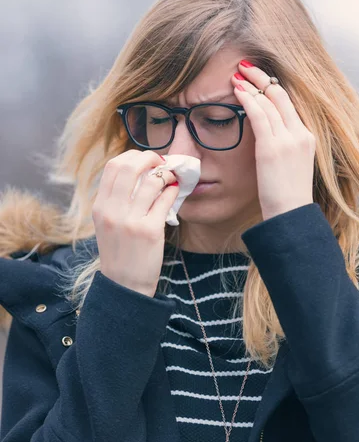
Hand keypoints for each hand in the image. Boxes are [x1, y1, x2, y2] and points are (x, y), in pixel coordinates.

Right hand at [92, 149, 178, 296]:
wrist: (124, 285)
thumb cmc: (119, 251)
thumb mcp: (107, 223)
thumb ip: (116, 199)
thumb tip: (139, 172)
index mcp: (100, 207)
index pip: (113, 166)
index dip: (132, 156)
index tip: (145, 159)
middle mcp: (112, 211)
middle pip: (130, 167)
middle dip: (149, 158)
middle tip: (161, 162)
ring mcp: (130, 221)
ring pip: (151, 181)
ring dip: (165, 175)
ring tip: (170, 178)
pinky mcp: (150, 231)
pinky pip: (165, 200)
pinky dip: (172, 190)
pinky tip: (175, 191)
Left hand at [232, 61, 315, 220]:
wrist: (291, 214)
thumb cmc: (287, 195)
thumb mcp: (290, 165)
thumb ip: (282, 146)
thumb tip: (265, 136)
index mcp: (307, 137)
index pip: (289, 103)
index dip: (272, 87)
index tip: (258, 77)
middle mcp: (301, 133)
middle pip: (281, 95)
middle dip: (261, 78)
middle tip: (245, 66)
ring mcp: (288, 139)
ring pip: (268, 102)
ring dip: (250, 86)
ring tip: (236, 76)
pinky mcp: (273, 147)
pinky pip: (259, 115)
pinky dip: (247, 99)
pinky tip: (237, 91)